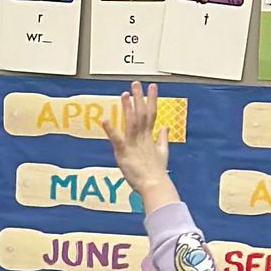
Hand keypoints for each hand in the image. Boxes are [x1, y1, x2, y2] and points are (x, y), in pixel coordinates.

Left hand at [104, 84, 174, 200]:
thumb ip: (162, 138)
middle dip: (139, 98)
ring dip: (127, 108)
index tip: (152, 87)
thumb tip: (165, 127)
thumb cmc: (157, 173)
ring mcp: (133, 144)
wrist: (155, 186)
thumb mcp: (162, 153)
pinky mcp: (124, 153)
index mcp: (150, 137)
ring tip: (124, 94)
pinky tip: (105, 120)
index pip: (151, 114)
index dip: (151, 100)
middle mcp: (142, 138)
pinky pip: (117, 139)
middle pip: (141, 114)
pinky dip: (111, 130)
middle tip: (136, 84)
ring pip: (131, 122)